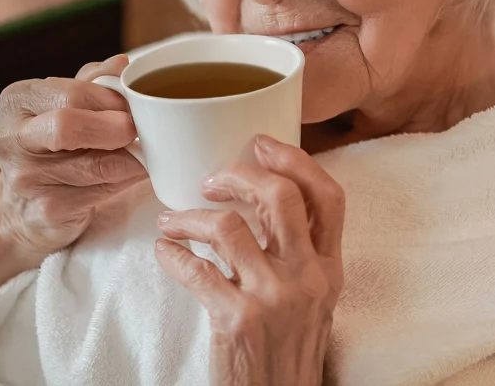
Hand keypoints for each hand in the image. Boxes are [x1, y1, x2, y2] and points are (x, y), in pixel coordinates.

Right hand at [0, 55, 147, 260]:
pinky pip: (100, 193)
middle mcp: (12, 140)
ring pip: (94, 166)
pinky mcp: (46, 211)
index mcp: (17, 100)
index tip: (131, 105)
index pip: (69, 95)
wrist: (24, 202)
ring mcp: (26, 179)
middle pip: (67, 128)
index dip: (109, 100)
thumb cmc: (52, 140)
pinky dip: (124, 181)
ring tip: (141, 150)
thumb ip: (93, 81)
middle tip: (136, 130)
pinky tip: (128, 173)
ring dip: (129, 157)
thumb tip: (121, 65)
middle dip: (114, 128)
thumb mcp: (65, 101)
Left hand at [155, 135, 345, 385]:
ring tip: (172, 221)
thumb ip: (299, 253)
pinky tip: (165, 253)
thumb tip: (264, 197)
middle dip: (240, 174)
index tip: (262, 143)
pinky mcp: (237, 320)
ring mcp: (273, 298)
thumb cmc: (288, 351)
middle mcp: (307, 277)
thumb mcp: (313, 298)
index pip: (329, 196)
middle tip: (212, 179)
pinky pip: (196, 269)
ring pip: (228, 227)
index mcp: (329, 268)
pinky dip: (172, 254)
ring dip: (189, 217)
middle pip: (280, 197)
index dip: (296, 160)